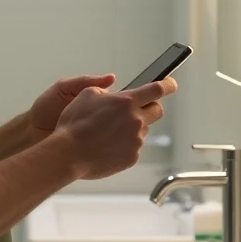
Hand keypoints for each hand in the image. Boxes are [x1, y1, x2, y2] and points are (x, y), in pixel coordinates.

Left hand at [29, 74, 115, 143]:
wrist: (31, 132)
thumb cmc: (45, 108)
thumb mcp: (63, 88)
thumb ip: (84, 82)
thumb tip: (112, 78)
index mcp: (94, 101)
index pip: (117, 100)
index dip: (123, 102)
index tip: (129, 104)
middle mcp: (98, 117)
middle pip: (119, 116)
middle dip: (122, 118)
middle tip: (123, 120)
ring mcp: (97, 134)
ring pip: (114, 132)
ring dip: (116, 132)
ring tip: (117, 132)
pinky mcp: (92, 148)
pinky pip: (105, 145)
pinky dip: (108, 144)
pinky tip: (110, 144)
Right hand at [55, 78, 178, 179]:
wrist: (69, 154)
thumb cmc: (74, 125)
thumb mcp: (85, 95)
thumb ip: (104, 92)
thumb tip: (110, 97)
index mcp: (126, 102)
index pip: (157, 89)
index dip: (168, 85)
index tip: (171, 84)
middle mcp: (136, 121)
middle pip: (157, 111)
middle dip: (149, 108)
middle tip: (135, 110)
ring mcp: (136, 141)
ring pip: (143, 130)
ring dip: (133, 128)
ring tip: (110, 133)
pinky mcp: (132, 157)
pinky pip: (134, 147)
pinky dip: (125, 145)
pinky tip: (108, 145)